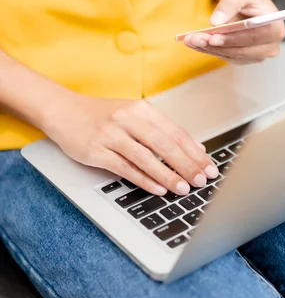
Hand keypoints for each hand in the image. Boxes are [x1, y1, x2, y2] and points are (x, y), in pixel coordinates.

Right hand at [42, 94, 218, 195]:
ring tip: (183, 188)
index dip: (195, 152)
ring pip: (146, 158)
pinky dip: (144, 179)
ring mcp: (111, 135)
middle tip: (201, 180)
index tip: (209, 166)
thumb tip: (195, 148)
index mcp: (143, 109)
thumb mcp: (135, 115)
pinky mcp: (96, 150)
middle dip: (186, 164)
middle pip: (164, 145)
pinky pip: (124, 168)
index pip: (175, 133)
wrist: (63, 109)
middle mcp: (128, 119)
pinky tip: (158, 188)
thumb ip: (164, 131)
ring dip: (167, 175)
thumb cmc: (103, 115)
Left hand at [184, 0, 284, 64]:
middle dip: (216, 45)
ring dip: (209, 49)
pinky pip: (226, 57)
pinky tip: (196, 43)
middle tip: (194, 39)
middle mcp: (270, 47)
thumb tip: (215, 21)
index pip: (252, 37)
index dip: (232, 39)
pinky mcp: (245, 59)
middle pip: (241, 50)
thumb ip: (231, 3)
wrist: (249, 6)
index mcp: (275, 29)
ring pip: (231, 55)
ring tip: (190, 40)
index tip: (212, 37)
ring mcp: (258, 56)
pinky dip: (210, 50)